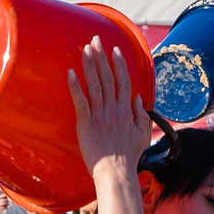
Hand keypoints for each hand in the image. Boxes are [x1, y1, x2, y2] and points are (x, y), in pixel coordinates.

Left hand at [69, 38, 146, 172]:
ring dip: (90, 66)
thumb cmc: (128, 158)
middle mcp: (114, 109)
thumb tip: (139, 98)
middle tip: (95, 40)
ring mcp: (100, 116)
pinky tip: (71, 73)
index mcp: (127, 111)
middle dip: (101, 57)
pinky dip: (76, 87)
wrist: (117, 174)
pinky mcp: (87, 125)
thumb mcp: (142, 135)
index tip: (114, 49)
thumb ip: (141, 115)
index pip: (124, 81)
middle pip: (108, 77)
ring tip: (85, 49)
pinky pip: (81, 102)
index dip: (119, 64)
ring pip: (95, 85)